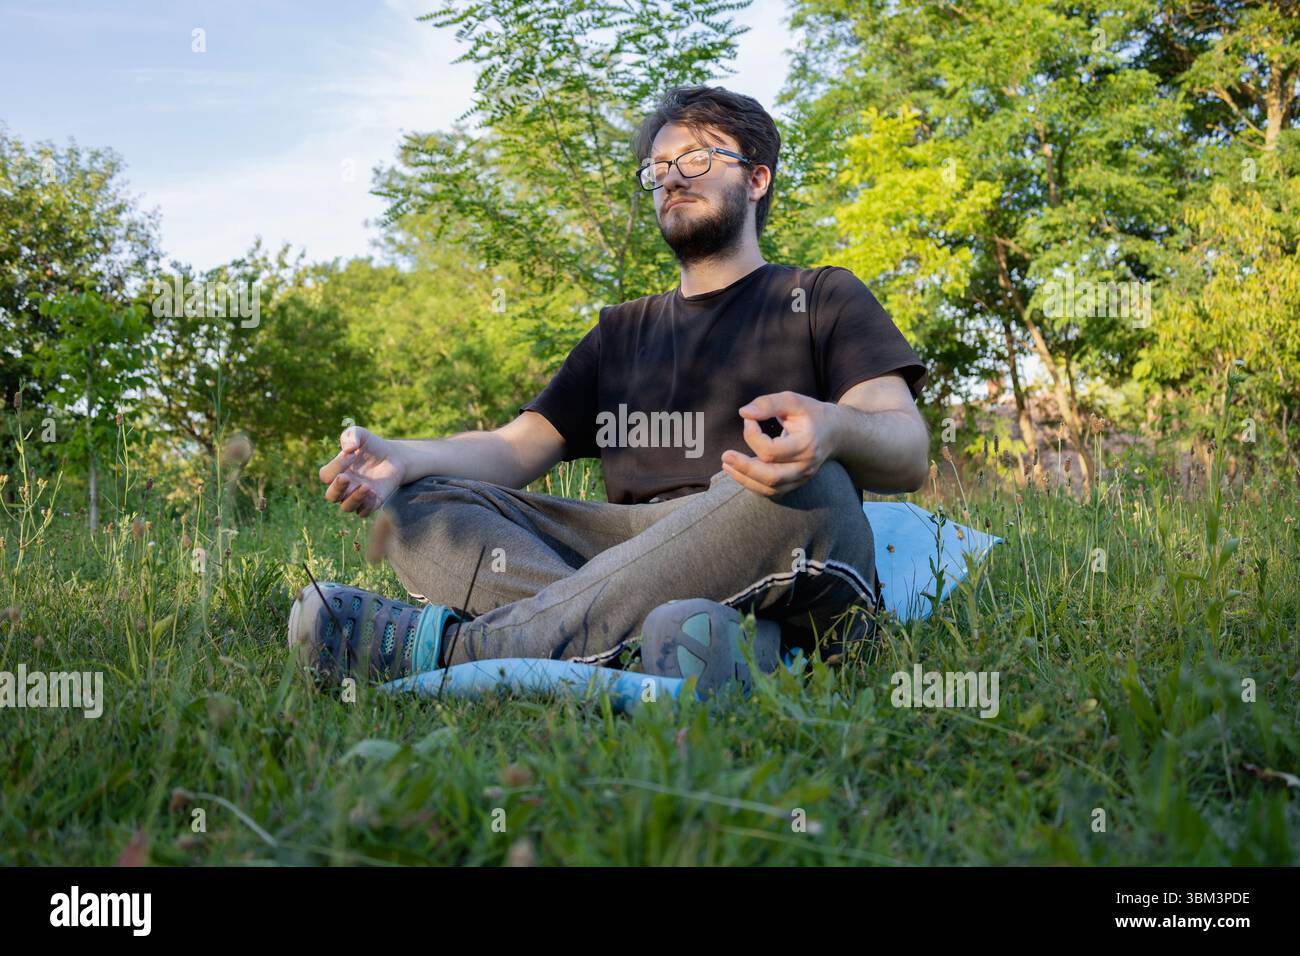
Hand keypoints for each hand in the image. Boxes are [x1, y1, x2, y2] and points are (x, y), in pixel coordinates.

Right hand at [318, 426, 407, 516]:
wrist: (394, 456)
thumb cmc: (372, 445)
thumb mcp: (361, 434)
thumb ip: (351, 435)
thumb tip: (348, 448)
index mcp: (336, 471)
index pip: (326, 475)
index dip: (335, 466)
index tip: (352, 453)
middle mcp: (344, 487)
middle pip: (331, 496)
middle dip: (337, 488)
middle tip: (346, 477)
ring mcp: (357, 496)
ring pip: (346, 507)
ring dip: (354, 498)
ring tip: (366, 485)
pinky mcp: (372, 503)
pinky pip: (364, 512)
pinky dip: (367, 505)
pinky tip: (374, 492)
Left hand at [721, 391, 835, 496]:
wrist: (836, 431)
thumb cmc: (811, 414)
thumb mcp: (793, 401)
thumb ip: (768, 404)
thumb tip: (743, 413)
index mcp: (806, 445)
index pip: (771, 451)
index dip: (752, 435)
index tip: (749, 419)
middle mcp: (805, 466)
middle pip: (771, 477)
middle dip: (744, 468)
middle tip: (724, 456)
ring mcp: (802, 478)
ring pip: (770, 489)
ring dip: (745, 479)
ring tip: (727, 465)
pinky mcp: (796, 483)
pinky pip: (771, 492)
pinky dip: (753, 484)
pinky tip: (739, 472)